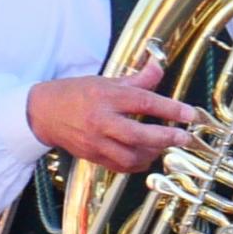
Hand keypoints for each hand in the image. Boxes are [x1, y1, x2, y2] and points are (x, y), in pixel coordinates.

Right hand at [26, 60, 194, 174]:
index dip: (170, 109)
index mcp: (105, 97)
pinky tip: (147, 154)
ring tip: (163, 144)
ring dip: (153, 153)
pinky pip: (121, 166)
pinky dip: (139, 163)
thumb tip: (159, 67)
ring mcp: (95, 142)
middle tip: (185, 137)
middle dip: (166, 138)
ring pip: (131, 156)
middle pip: (138, 135)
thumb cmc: (75, 94)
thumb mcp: (106, 81)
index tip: (190, 114)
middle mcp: (100, 121)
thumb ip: (137, 79)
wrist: (42, 113)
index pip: (143, 102)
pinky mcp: (92, 157)